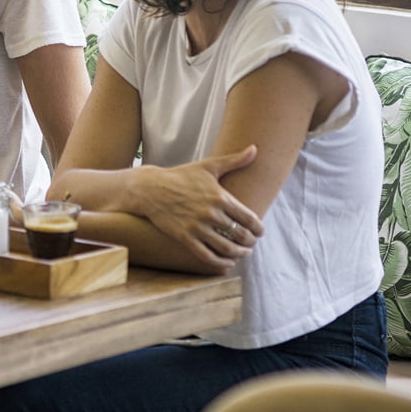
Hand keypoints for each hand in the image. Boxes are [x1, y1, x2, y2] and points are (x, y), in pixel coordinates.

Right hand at [124, 146, 263, 272]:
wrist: (150, 188)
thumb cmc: (181, 176)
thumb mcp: (208, 166)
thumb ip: (234, 160)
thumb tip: (255, 148)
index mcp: (220, 197)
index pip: (249, 218)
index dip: (258, 229)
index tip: (260, 232)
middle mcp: (211, 213)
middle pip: (241, 235)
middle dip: (250, 242)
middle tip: (251, 244)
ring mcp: (197, 227)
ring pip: (227, 248)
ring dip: (239, 254)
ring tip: (242, 253)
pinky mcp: (185, 238)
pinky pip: (208, 256)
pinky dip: (221, 263)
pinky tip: (227, 263)